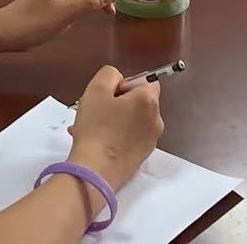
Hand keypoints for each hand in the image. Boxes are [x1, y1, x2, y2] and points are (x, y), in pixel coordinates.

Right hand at [66, 64, 163, 193]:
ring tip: (91, 128)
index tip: (108, 95)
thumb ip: (110, 74)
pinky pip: (130, 138)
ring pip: (133, 121)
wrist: (95, 171)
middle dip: (119, 103)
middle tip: (96, 111)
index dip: (126, 84)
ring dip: (115, 120)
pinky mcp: (142, 157)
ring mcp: (151, 141)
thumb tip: (118, 80)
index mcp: (149, 101)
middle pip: (139, 102)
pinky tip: (97, 142)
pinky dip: (117, 136)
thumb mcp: (96, 89)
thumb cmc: (96, 127)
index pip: (146, 81)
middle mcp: (156, 120)